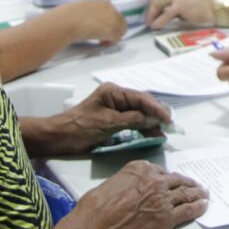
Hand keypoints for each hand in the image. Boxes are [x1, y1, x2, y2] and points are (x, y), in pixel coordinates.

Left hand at [35, 83, 171, 154]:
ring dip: (150, 123)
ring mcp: (114, 107)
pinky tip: (151, 134)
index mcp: (113, 91)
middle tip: (170, 127)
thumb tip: (153, 119)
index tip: (169, 120)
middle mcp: (116, 96)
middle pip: (141, 104)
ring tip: (162, 133)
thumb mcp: (108, 124)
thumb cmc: (80, 128)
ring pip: (138, 113)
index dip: (157, 109)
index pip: (140, 98)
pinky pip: (131, 121)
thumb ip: (132, 120)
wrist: (58, 137)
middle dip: (156, 115)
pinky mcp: (112, 118)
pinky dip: (141, 128)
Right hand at [63, 160, 207, 228]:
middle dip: (188, 183)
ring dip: (197, 193)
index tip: (176, 180)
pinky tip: (203, 206)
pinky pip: (188, 209)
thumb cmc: (97, 206)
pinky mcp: (166, 216)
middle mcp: (155, 180)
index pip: (162, 171)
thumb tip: (137, 188)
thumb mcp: (114, 182)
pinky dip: (198, 207)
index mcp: (141, 168)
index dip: (171, 177)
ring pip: (186, 193)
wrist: (96, 225)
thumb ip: (131, 181)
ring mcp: (162, 198)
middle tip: (196, 185)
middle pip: (177, 180)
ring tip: (204, 194)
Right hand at [65, 0, 126, 44]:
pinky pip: (117, 38)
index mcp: (103, 2)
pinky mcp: (112, 30)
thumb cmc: (69, 15)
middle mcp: (111, 9)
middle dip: (113, 29)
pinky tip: (101, 43)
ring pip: (121, 29)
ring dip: (113, 36)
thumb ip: (92, 12)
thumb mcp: (82, 9)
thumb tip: (91, 20)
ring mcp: (113, 19)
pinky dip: (110, 42)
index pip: (114, 12)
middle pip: (120, 21)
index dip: (109, 21)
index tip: (102, 27)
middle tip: (103, 36)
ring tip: (102, 41)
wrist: (68, 21)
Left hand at [145, 0, 214, 28]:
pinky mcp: (180, 4)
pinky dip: (159, 21)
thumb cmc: (199, 7)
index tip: (148, 10)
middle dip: (150, 9)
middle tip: (147, 18)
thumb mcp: (182, 1)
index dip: (151, 1)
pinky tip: (156, 25)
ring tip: (150, 22)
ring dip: (152, 15)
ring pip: (159, 4)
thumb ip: (170, 3)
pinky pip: (165, 14)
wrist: (214, 9)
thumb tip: (157, 12)